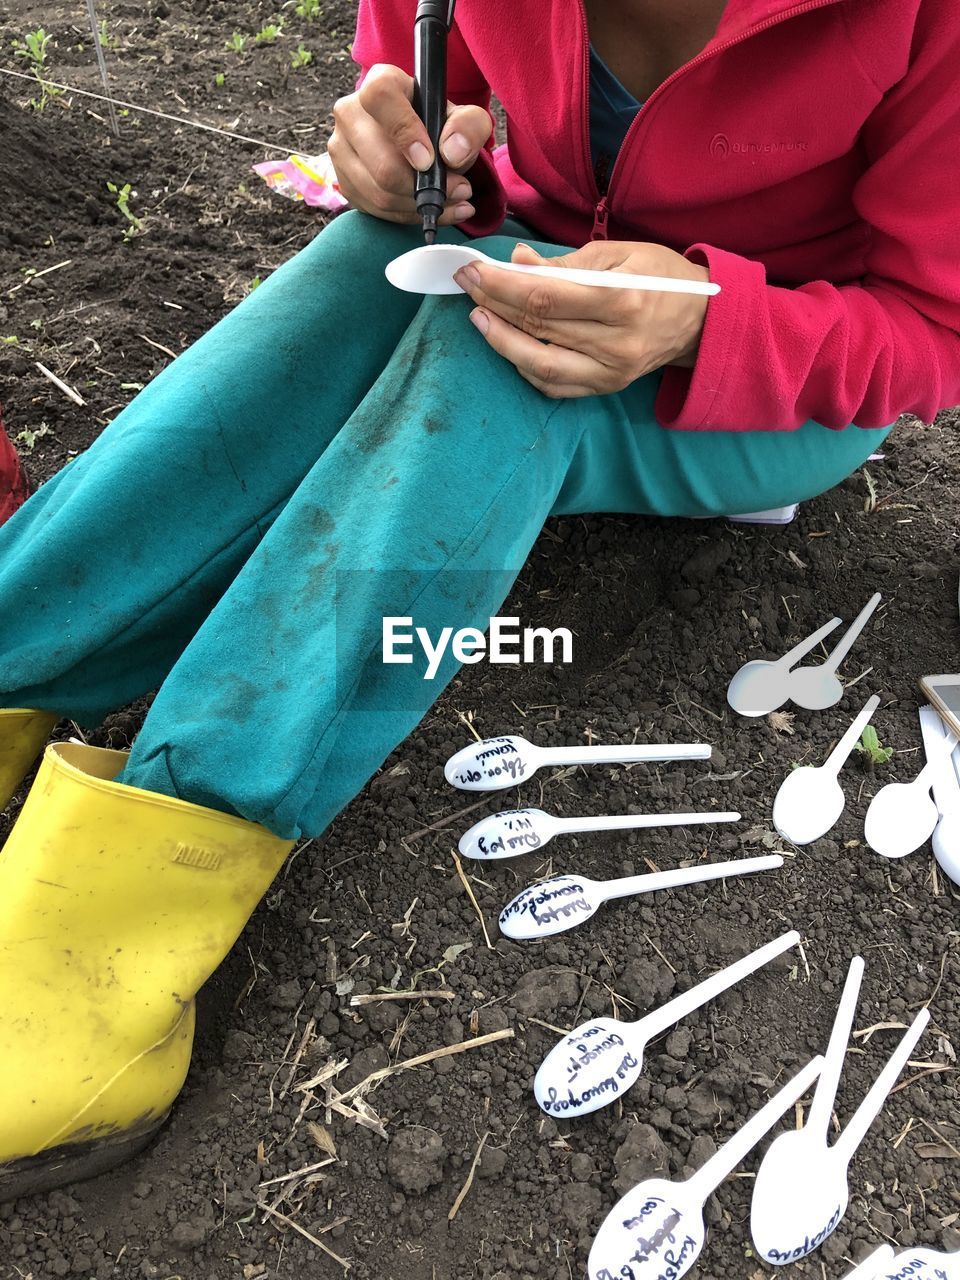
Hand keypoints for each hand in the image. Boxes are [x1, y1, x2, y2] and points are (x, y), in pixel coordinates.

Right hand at [329, 63, 491, 225]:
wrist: (420, 145)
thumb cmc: (440, 127)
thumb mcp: (467, 119)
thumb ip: (468, 127)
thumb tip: (452, 153)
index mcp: (380, 83)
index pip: (380, 98)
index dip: (405, 132)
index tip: (429, 161)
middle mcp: (351, 112)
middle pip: (382, 164)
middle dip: (424, 187)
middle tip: (458, 191)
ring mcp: (341, 149)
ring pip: (379, 193)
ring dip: (420, 205)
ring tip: (450, 201)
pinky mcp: (343, 181)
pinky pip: (375, 209)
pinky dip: (407, 215)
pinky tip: (428, 208)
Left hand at [454, 240, 711, 398]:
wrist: (701, 322)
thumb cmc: (663, 278)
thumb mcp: (621, 254)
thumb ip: (566, 264)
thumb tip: (517, 263)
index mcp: (624, 300)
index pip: (545, 297)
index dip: (501, 284)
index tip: (472, 269)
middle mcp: (616, 344)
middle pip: (538, 327)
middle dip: (494, 303)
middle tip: (467, 283)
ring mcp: (610, 372)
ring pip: (540, 364)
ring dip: (502, 341)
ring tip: (479, 317)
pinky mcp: (606, 388)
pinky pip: (554, 386)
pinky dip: (525, 366)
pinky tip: (508, 343)